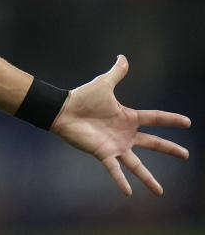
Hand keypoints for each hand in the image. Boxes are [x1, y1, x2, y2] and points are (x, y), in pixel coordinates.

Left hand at [50, 55, 190, 195]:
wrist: (63, 110)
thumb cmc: (82, 97)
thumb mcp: (104, 84)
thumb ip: (116, 73)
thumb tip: (123, 57)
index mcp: (128, 117)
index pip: (155, 118)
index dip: (171, 119)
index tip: (187, 122)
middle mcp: (125, 134)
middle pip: (152, 142)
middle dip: (169, 149)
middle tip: (185, 155)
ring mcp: (115, 145)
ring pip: (136, 164)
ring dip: (147, 178)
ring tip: (159, 192)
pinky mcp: (103, 153)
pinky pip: (114, 169)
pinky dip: (121, 180)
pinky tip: (128, 192)